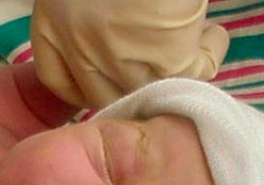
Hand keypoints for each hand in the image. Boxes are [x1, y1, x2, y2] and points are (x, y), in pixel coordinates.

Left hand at [31, 0, 228, 107]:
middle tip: (157, 61)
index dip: (83, 82)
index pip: (59, 78)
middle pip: (101, 94)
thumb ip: (88, 12)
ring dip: (173, 72)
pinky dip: (208, 56)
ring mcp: (119, 61)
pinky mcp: (165, 63)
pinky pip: (192, 74)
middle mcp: (78, 50)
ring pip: (148, 89)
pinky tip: (213, 36)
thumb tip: (119, 26)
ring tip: (196, 41)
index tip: (107, 75)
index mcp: (50, 25)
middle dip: (129, 83)